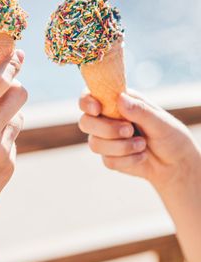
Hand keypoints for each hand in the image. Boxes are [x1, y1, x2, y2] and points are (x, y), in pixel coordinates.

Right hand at [0, 49, 26, 243]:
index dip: (11, 64)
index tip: (18, 55)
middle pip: (19, 95)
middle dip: (14, 86)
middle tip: (4, 89)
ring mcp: (0, 153)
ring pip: (18, 118)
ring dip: (7, 115)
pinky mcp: (8, 168)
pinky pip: (13, 142)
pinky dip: (2, 139)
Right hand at [78, 90, 200, 189]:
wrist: (175, 164)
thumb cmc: (170, 136)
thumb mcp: (160, 121)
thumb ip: (140, 110)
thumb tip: (120, 99)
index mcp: (116, 102)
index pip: (89, 97)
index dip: (86, 102)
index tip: (97, 109)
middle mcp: (106, 119)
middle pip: (86, 122)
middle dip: (106, 129)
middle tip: (129, 130)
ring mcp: (105, 139)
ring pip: (94, 144)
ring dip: (120, 147)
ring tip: (142, 145)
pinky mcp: (108, 157)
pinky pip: (107, 160)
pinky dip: (127, 160)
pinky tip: (141, 156)